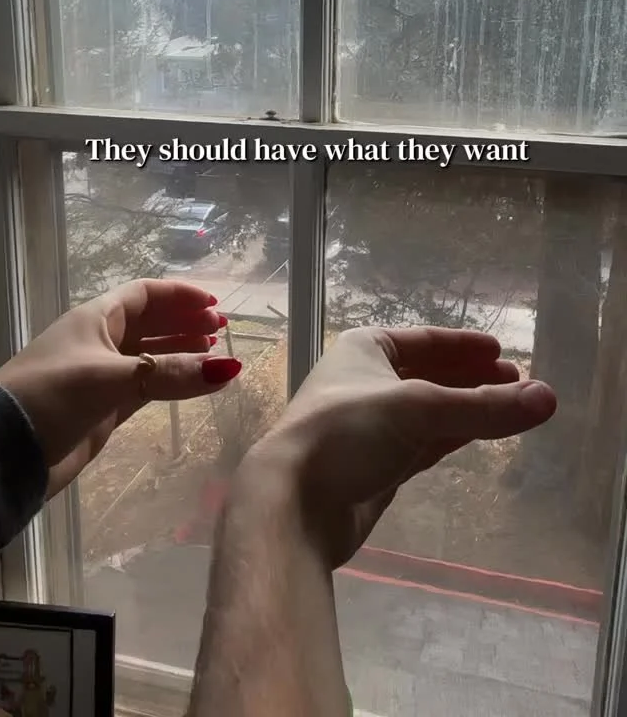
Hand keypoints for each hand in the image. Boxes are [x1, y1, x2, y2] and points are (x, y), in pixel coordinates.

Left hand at [0, 279, 240, 497]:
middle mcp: (102, 340)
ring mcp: (104, 374)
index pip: (145, 294)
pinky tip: (196, 383)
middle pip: (152, 322)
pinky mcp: (106, 406)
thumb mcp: (112, 378)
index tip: (214, 304)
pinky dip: (172, 382)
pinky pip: (148, 385)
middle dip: (186, 322)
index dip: (180, 295)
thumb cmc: (52, 395)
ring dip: (182, 351)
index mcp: (97, 318)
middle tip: (221, 330)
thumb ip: (170, 373)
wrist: (6, 450)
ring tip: (215, 353)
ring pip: (152, 355)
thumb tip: (228, 369)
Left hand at [250, 326, 556, 567]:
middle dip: (470, 377)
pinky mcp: (374, 466)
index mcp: (364, 349)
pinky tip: (477, 435)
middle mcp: (365, 381)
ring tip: (509, 408)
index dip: (463, 346)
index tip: (501, 351)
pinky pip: (423, 443)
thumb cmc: (347, 434)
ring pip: (428, 411)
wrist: (294, 503)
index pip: (424, 340)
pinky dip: (451, 436)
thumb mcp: (419, 410)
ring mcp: (369, 426)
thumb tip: (549, 399)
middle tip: (516, 382)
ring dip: (466, 409)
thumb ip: (485, 407)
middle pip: (429, 374)